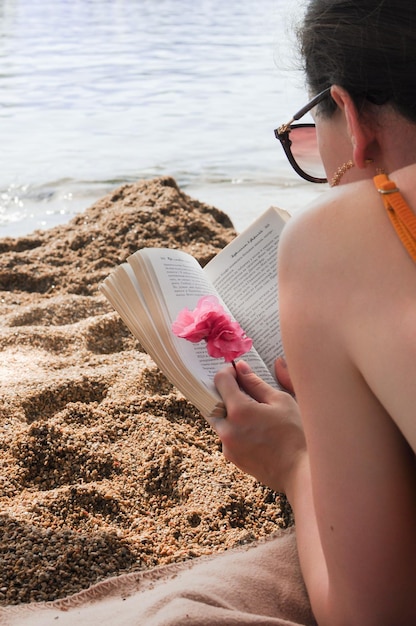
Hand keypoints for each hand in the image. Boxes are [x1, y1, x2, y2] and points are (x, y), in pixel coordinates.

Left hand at [212, 360, 305, 492]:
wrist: (300, 472)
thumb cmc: (295, 434)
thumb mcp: (280, 401)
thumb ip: (256, 383)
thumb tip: (241, 368)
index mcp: (239, 411)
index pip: (220, 381)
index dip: (228, 371)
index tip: (237, 371)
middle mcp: (227, 428)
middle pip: (215, 400)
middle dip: (227, 392)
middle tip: (245, 389)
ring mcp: (227, 445)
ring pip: (220, 419)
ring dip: (231, 411)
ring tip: (254, 412)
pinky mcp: (232, 457)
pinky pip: (227, 435)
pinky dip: (236, 427)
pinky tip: (256, 430)